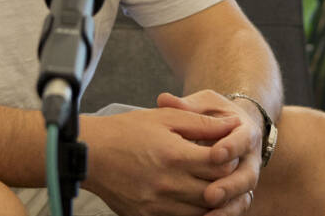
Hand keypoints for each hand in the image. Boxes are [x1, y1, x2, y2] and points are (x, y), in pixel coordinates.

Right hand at [80, 105, 241, 215]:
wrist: (91, 153)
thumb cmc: (127, 130)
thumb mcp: (165, 117)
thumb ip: (201, 123)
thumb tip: (233, 124)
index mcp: (174, 155)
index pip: (220, 165)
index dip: (230, 158)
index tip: (227, 152)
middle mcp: (168, 184)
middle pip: (214, 190)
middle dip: (225, 180)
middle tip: (225, 170)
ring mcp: (157, 204)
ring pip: (201, 210)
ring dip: (211, 199)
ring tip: (209, 184)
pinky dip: (191, 211)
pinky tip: (190, 196)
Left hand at [156, 91, 262, 214]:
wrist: (230, 131)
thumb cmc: (214, 115)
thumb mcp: (204, 104)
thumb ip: (187, 105)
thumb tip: (164, 99)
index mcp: (246, 132)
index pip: (243, 140)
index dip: (231, 147)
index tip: (216, 153)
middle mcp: (250, 159)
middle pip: (246, 176)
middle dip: (229, 186)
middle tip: (210, 195)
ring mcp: (245, 180)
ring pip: (242, 198)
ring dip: (226, 209)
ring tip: (207, 215)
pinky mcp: (237, 196)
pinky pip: (234, 210)